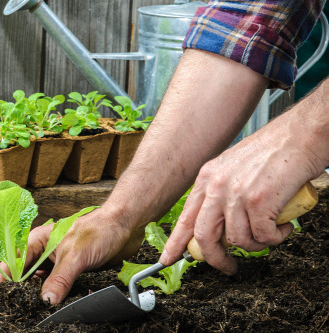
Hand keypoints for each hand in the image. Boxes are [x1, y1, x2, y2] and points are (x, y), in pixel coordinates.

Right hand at [0, 207, 144, 303]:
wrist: (127, 226)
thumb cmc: (100, 229)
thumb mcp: (75, 256)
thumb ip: (60, 280)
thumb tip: (46, 301)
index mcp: (39, 240)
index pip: (15, 259)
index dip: (5, 274)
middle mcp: (46, 250)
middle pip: (26, 272)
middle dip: (21, 287)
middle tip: (17, 303)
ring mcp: (59, 261)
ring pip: (42, 281)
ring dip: (39, 292)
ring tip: (33, 307)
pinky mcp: (72, 270)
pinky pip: (58, 285)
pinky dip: (55, 294)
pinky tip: (54, 303)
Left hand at [159, 120, 322, 273]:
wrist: (301, 135)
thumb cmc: (275, 151)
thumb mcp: (234, 168)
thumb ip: (222, 194)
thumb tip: (221, 225)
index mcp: (207, 178)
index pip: (185, 217)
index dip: (176, 242)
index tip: (168, 259)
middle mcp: (216, 186)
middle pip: (204, 236)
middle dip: (215, 258)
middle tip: (228, 267)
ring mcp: (236, 194)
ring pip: (238, 240)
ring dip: (257, 245)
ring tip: (270, 233)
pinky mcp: (258, 202)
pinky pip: (262, 237)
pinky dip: (275, 238)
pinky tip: (283, 226)